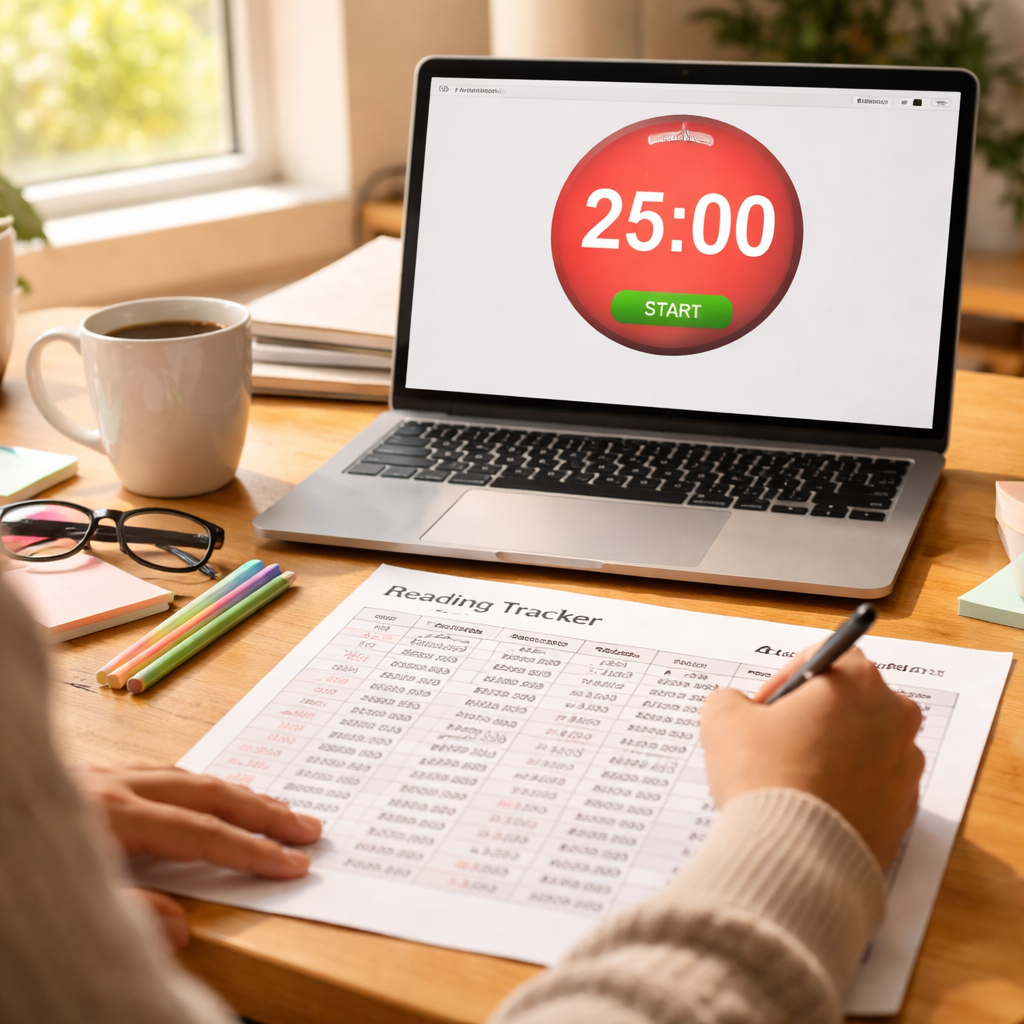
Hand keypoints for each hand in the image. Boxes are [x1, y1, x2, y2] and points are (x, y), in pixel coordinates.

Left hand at [72, 765, 321, 948]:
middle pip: (207, 794)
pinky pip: (159, 771)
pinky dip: (196, 784)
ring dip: (235, 793)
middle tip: (307, 826)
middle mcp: (113, 785)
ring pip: (186, 777)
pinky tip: (204, 792)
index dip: (252, 850)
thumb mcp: (60, 907)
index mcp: (111, 815)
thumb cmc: (4, 877)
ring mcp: (101, 775)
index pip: (201, 834)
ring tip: (273, 806)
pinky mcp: (86, 775)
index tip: (293, 862)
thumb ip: (125, 915)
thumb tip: (182, 931)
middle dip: (263, 812)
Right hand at [700, 645, 923, 868]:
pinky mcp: (905, 812)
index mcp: (857, 682)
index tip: (763, 707)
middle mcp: (894, 718)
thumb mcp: (723, 720)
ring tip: (789, 779)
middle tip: (773, 741)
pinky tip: (808, 806)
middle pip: (849, 700)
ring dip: (829, 752)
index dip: (786, 677)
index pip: (825, 656)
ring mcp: (905, 768)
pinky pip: (870, 787)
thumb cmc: (764, 777)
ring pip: (862, 745)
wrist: (795, 858)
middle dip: (812, 715)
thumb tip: (739, 707)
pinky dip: (844, 790)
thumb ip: (731, 699)